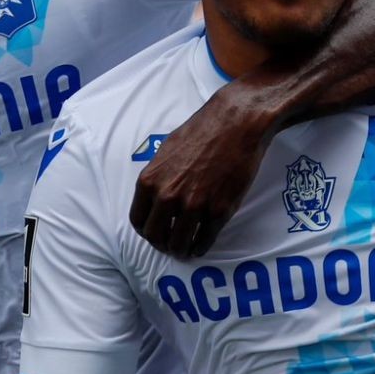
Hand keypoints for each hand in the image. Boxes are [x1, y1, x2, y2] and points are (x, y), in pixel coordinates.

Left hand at [131, 81, 280, 257]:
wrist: (236, 123)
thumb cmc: (202, 131)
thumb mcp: (166, 150)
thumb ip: (157, 177)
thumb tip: (154, 195)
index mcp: (150, 181)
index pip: (138, 221)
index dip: (145, 231)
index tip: (154, 233)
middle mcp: (168, 197)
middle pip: (156, 237)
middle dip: (162, 244)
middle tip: (170, 244)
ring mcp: (194, 206)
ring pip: (179, 244)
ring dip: (181, 250)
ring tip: (185, 249)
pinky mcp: (219, 211)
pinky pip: (205, 240)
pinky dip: (201, 247)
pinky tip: (200, 246)